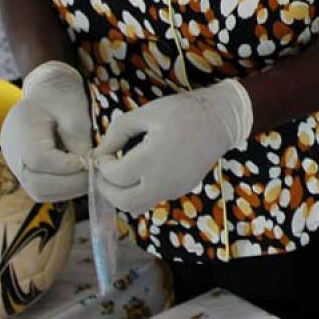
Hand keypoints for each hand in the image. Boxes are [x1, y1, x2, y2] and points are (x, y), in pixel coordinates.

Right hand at [0, 61, 93, 201]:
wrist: (45, 93)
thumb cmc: (61, 97)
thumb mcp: (74, 109)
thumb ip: (78, 138)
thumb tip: (87, 166)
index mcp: (22, 130)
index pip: (39, 159)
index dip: (66, 165)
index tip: (90, 160)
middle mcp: (13, 153)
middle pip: (38, 182)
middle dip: (72, 182)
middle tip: (97, 171)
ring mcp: (17, 166)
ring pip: (41, 192)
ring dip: (70, 188)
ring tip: (92, 172)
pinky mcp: (27, 173)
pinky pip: (44, 190)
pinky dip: (65, 188)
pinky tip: (82, 174)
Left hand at [90, 80, 252, 214]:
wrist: (220, 119)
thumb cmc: (182, 111)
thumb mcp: (145, 113)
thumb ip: (117, 132)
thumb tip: (99, 153)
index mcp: (152, 159)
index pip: (114, 176)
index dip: (102, 165)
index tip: (104, 153)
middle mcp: (163, 181)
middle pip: (123, 201)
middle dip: (106, 189)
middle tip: (103, 171)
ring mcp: (174, 188)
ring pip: (137, 206)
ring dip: (122, 195)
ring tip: (121, 174)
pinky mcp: (182, 190)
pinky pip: (153, 199)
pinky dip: (140, 191)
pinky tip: (142, 172)